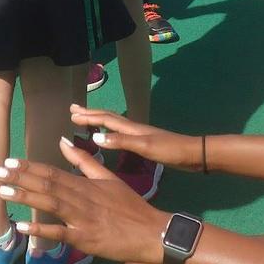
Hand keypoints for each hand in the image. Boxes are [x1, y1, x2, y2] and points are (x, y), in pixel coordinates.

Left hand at [0, 137, 168, 263]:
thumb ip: (85, 161)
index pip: (53, 171)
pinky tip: (23, 227)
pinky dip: (41, 229)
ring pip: (51, 204)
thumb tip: (63, 141)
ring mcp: (82, 218)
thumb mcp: (109, 178)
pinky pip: (60, 233)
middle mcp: (81, 198)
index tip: (10, 161)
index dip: (30, 167)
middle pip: (47, 184)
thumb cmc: (129, 205)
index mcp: (86, 183)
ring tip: (4, 192)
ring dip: (26, 197)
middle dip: (21, 178)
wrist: (151, 231)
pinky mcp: (86, 239)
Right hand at [71, 105, 202, 171]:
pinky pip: (119, 132)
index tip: (71, 114)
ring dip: (98, 119)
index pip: (105, 119)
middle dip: (90, 113)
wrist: (192, 154)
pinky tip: (109, 136)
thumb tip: (94, 137)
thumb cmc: (169, 150)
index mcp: (131, 128)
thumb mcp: (144, 147)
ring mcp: (139, 134)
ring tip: (86, 118)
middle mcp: (133, 128)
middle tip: (73, 110)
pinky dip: (108, 130)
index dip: (88, 116)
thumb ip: (121, 141)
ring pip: (113, 123)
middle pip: (107, 117)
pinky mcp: (144, 142)